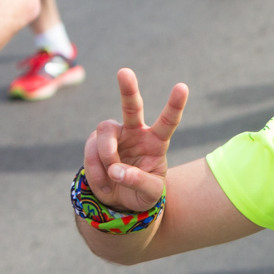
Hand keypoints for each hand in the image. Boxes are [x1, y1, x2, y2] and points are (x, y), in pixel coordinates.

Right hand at [83, 68, 187, 212]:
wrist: (121, 201)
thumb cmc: (142, 193)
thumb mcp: (149, 194)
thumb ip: (138, 181)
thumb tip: (117, 171)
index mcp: (156, 142)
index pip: (168, 121)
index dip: (175, 105)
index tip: (182, 86)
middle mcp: (136, 132)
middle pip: (132, 106)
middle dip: (128, 89)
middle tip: (124, 72)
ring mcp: (115, 135)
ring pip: (105, 130)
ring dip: (106, 155)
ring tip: (112, 178)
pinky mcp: (95, 143)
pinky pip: (90, 150)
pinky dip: (95, 170)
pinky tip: (104, 184)